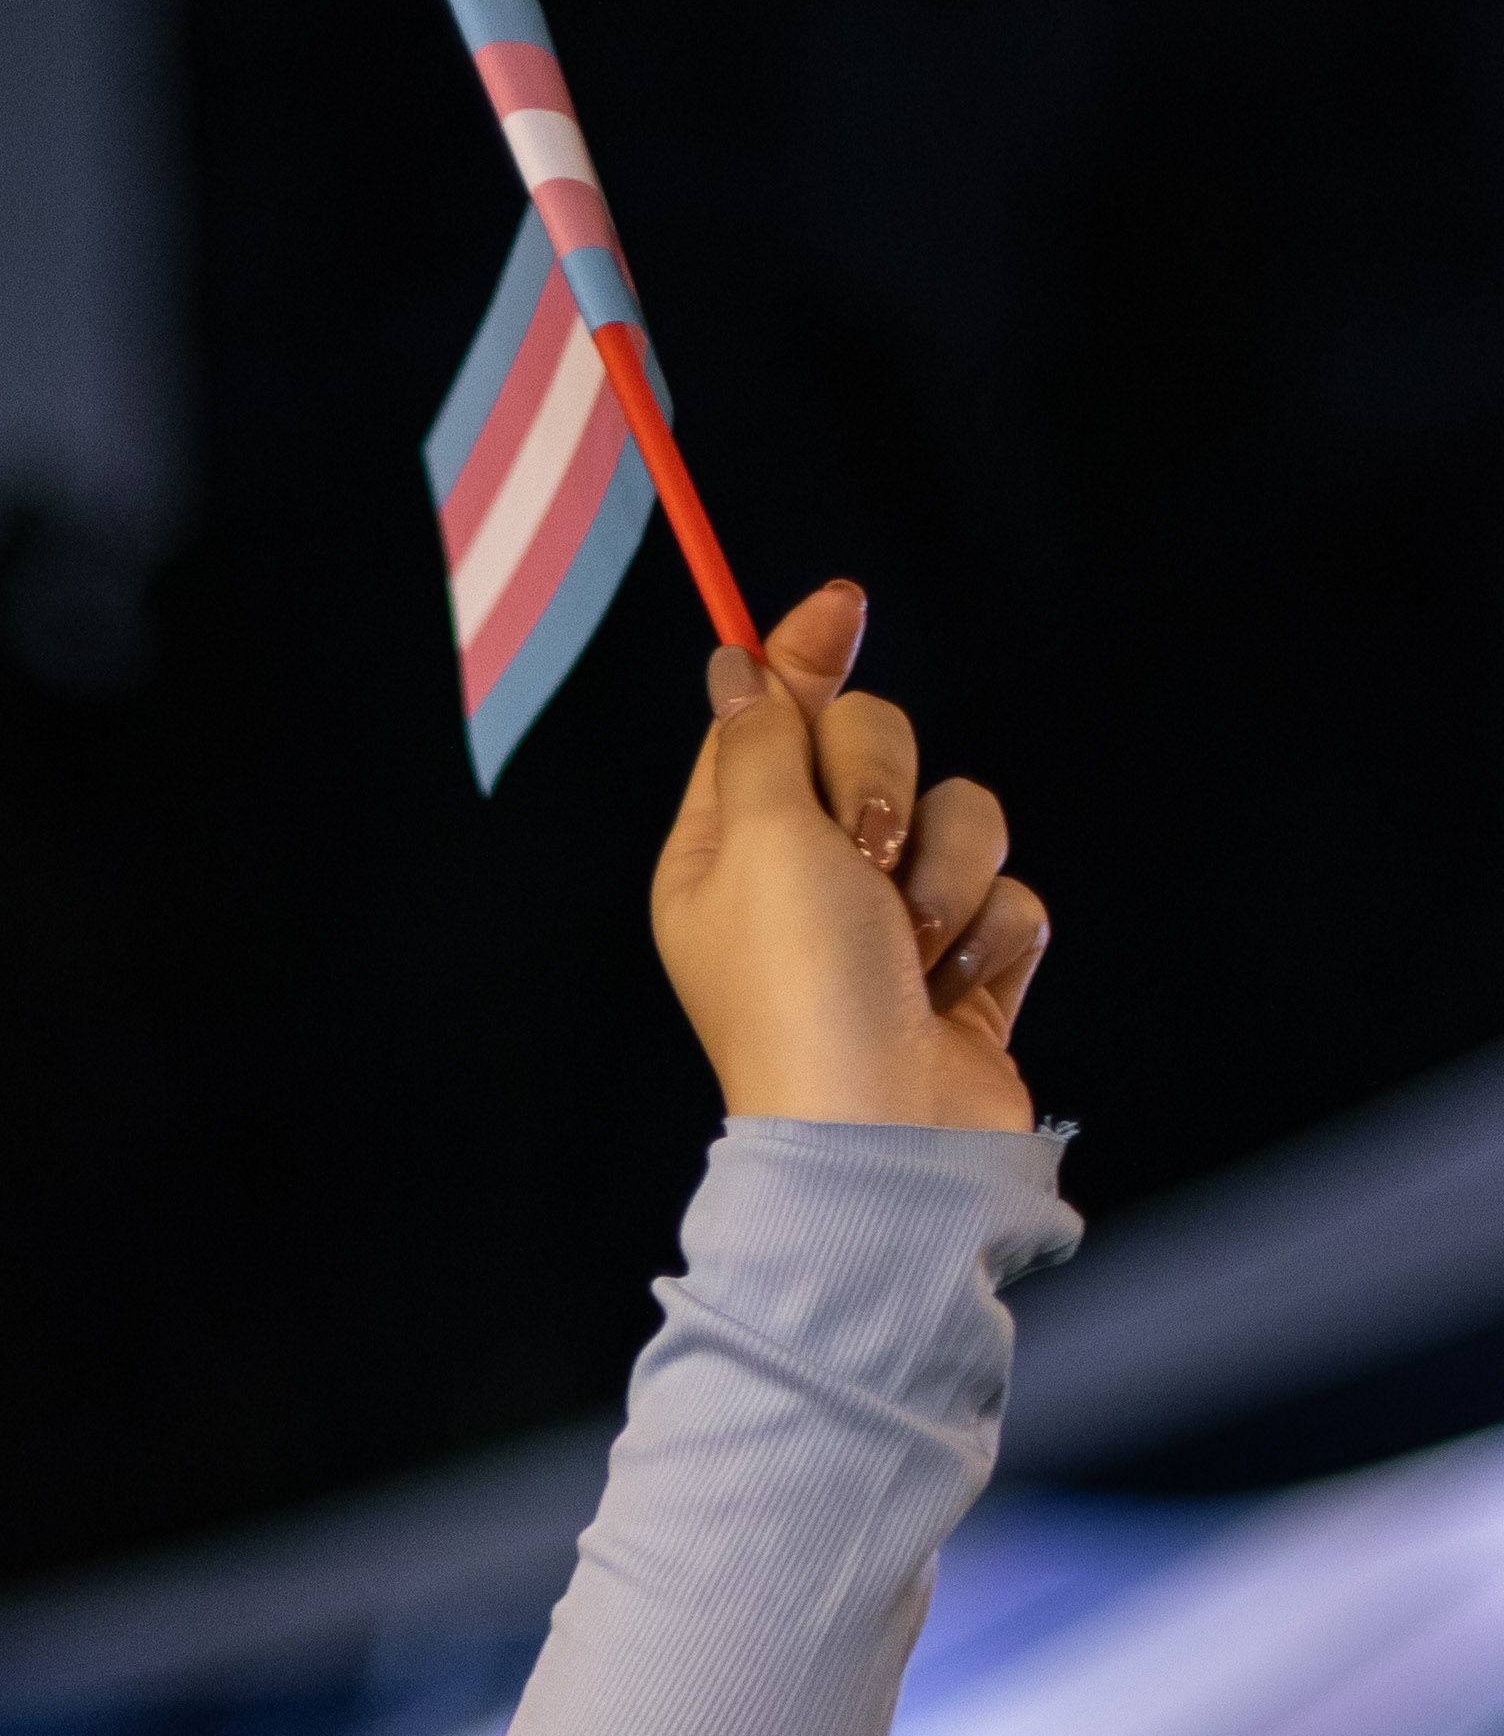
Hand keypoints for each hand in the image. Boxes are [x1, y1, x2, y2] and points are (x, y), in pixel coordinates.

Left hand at [649, 576, 1048, 1131]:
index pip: (763, 721)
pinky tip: (949, 995)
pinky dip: (989, 938)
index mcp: (724, 855)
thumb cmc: (803, 989)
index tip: (841, 602)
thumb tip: (735, 663)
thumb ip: (761, 735)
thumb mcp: (759, 837)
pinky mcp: (965, 970)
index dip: (800, 659)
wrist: (883, 1133)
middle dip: (883, 789)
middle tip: (862, 858)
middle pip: (874, 746)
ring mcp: (889, 928)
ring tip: (908, 952)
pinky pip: (1010, 894)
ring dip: (943, 876)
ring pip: (959, 814)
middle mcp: (802, 885)